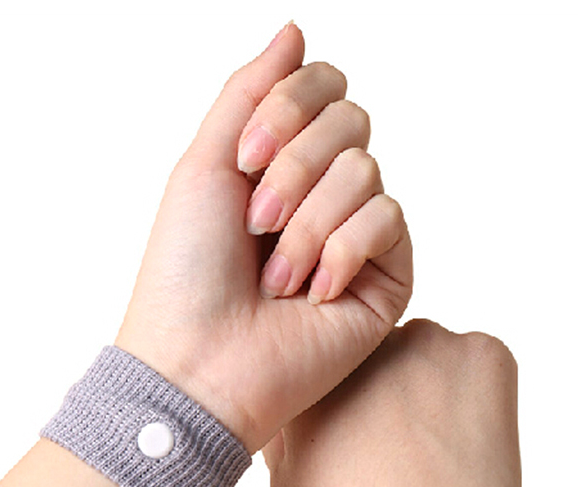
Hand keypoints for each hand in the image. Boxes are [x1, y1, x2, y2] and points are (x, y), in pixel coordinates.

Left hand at [115, 23, 411, 453]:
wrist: (201, 362)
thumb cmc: (187, 273)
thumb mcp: (204, 163)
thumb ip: (250, 92)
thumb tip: (295, 30)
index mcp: (279, 165)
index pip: (324, 89)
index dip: (291, 106)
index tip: (246, 157)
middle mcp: (322, 195)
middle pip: (352, 121)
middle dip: (296, 166)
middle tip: (256, 222)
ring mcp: (356, 237)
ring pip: (367, 170)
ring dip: (310, 222)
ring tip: (278, 278)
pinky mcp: (385, 277)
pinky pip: (389, 220)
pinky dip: (342, 251)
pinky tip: (315, 294)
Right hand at [263, 319, 523, 486]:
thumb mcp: (288, 486)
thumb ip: (283, 433)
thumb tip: (289, 410)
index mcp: (315, 373)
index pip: (326, 366)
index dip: (342, 401)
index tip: (355, 431)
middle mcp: (366, 347)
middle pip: (374, 354)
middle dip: (383, 384)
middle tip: (398, 440)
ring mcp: (427, 342)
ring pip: (425, 352)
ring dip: (426, 381)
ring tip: (436, 443)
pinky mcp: (483, 352)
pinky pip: (476, 361)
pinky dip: (474, 389)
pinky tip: (467, 435)